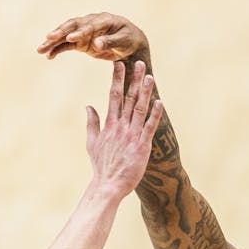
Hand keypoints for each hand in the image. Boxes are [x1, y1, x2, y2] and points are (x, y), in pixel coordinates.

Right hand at [37, 12, 147, 60]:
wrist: (130, 45)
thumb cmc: (129, 40)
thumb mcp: (123, 41)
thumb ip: (110, 42)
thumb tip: (95, 44)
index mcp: (103, 20)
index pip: (89, 25)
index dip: (80, 31)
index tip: (70, 38)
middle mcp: (91, 23)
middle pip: (72, 26)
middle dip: (60, 32)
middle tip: (48, 38)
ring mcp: (85, 32)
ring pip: (66, 35)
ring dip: (53, 41)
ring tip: (40, 49)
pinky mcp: (82, 42)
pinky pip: (67, 45)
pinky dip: (58, 49)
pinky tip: (49, 56)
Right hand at [86, 61, 163, 197]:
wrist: (108, 186)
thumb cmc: (101, 167)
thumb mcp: (92, 143)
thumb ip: (92, 123)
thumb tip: (88, 106)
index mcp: (109, 125)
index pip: (113, 96)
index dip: (117, 79)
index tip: (120, 64)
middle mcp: (120, 127)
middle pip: (128, 98)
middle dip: (133, 79)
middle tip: (139, 62)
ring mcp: (132, 136)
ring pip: (140, 109)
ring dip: (145, 92)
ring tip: (150, 76)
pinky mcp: (142, 146)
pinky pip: (150, 127)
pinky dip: (155, 114)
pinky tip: (159, 102)